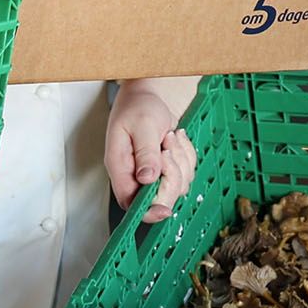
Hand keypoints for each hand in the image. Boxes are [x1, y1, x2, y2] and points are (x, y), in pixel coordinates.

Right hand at [105, 76, 199, 224]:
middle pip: (159, 198)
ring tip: (169, 138)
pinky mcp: (167, 169)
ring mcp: (152, 174)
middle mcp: (135, 175)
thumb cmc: (138, 107)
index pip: (130, 202)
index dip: (148, 211)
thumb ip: (145, 152)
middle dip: (172, 174)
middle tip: (167, 148)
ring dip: (181, 161)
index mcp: (120, 167)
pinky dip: (188, 156)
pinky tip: (175, 141)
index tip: (165, 210)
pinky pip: (187, 174)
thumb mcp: (142, 125)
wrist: (150, 96)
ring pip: (178, 186)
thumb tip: (147, 178)